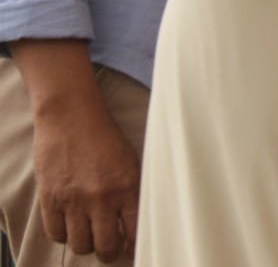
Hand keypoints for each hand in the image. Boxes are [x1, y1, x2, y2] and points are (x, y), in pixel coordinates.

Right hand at [31, 97, 139, 261]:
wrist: (71, 115)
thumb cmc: (104, 136)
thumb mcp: (131, 161)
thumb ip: (133, 191)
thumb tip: (136, 221)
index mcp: (128, 185)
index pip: (136, 232)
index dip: (134, 246)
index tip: (132, 248)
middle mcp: (102, 197)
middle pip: (106, 247)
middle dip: (110, 252)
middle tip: (111, 247)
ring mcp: (74, 200)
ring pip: (81, 245)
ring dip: (87, 244)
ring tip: (90, 235)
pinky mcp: (50, 199)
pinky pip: (56, 234)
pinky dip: (63, 235)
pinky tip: (70, 225)